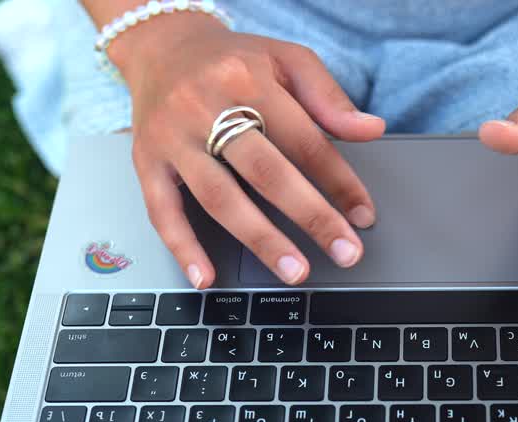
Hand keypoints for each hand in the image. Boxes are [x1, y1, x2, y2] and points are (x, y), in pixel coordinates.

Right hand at [110, 13, 384, 286]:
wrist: (161, 45)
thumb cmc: (233, 60)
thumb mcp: (286, 60)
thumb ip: (328, 97)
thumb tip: (372, 130)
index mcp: (248, 80)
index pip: (305, 140)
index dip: (339, 182)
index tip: (364, 216)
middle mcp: (206, 107)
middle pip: (265, 172)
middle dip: (311, 217)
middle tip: (345, 253)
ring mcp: (173, 137)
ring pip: (219, 197)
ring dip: (260, 240)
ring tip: (295, 272)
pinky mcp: (146, 160)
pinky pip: (162, 210)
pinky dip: (183, 248)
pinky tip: (207, 279)